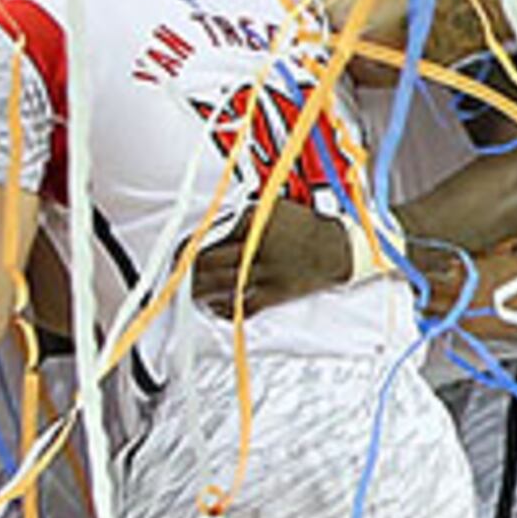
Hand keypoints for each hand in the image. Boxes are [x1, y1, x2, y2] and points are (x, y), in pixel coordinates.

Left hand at [190, 206, 353, 314]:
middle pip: (206, 264)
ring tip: (190, 291)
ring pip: (218, 287)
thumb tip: (210, 230)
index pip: (206, 237)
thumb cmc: (306, 228)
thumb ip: (239, 218)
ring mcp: (263, 273)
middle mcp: (254, 248)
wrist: (337, 248)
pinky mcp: (272, 294)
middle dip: (187, 270)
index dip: (187, 248)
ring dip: (198, 291)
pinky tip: (216, 306)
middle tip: (179, 273)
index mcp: (252, 222)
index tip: (181, 253)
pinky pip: (240, 306)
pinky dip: (224, 308)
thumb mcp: (271, 208)